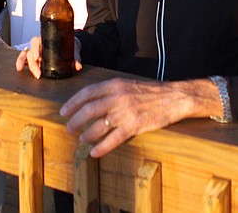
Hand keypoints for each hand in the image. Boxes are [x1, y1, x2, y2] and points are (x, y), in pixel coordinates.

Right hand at [15, 36, 81, 78]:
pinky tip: (20, 69)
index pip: (36, 41)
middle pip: (30, 51)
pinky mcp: (35, 59)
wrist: (70, 46)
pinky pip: (25, 60)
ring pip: (25, 55)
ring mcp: (35, 52)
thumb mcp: (73, 48)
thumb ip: (75, 57)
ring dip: (23, 62)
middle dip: (32, 63)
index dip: (35, 48)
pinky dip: (21, 63)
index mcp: (46, 39)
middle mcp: (39, 45)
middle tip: (38, 72)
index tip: (37, 56)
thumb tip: (77, 66)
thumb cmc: (69, 44)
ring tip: (22, 69)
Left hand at [59, 78, 220, 157]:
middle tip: (69, 128)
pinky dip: (102, 147)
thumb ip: (111, 90)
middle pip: (88, 110)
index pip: (87, 92)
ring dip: (86, 134)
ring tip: (81, 139)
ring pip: (98, 126)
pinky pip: (113, 139)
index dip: (73, 103)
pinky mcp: (134, 126)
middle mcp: (117, 97)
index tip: (64, 111)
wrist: (174, 97)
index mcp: (114, 84)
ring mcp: (125, 112)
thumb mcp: (128, 84)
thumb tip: (92, 100)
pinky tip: (95, 152)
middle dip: (75, 120)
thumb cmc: (151, 91)